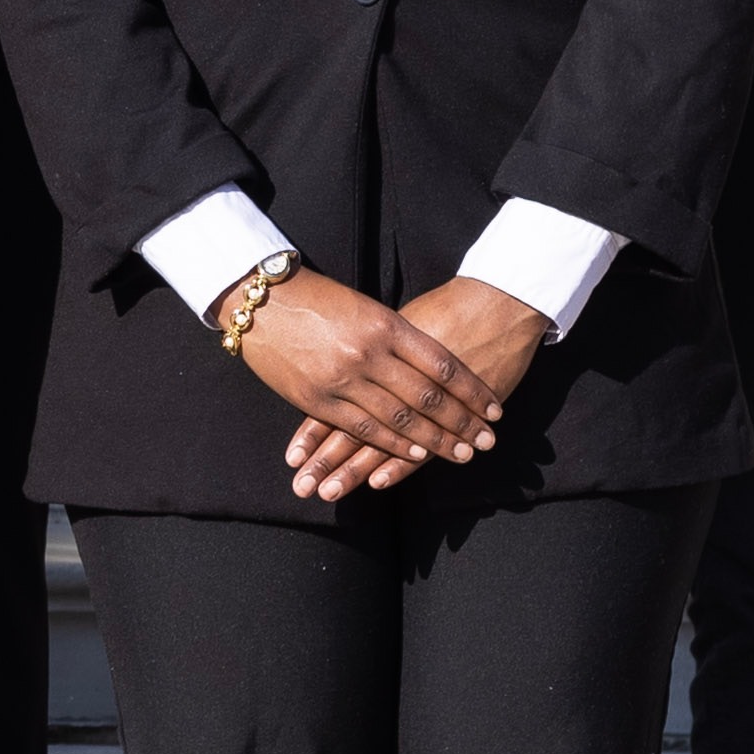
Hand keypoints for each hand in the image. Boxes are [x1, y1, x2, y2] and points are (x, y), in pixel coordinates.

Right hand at [214, 268, 510, 501]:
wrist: (259, 299)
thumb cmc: (316, 298)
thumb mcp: (366, 307)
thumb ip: (396, 335)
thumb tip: (431, 365)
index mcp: (386, 325)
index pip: (443, 366)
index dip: (472, 391)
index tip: (494, 409)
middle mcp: (368, 354)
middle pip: (428, 396)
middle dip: (462, 423)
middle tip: (487, 441)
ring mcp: (342, 378)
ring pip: (400, 418)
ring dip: (434, 441)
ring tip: (461, 454)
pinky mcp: (316, 398)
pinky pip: (363, 427)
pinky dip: (392, 444)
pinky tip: (414, 455)